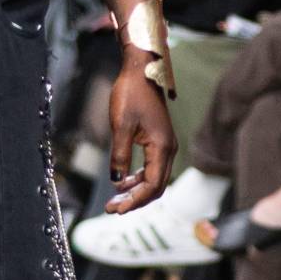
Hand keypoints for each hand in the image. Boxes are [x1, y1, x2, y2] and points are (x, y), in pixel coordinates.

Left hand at [103, 65, 177, 213]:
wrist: (141, 71)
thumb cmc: (131, 94)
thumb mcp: (121, 125)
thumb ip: (120, 154)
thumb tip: (117, 180)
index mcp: (162, 146)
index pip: (152, 184)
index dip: (135, 200)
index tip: (115, 209)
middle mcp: (168, 148)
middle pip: (156, 186)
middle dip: (136, 200)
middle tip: (112, 209)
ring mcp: (165, 145)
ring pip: (155, 178)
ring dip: (136, 191)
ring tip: (115, 199)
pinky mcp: (158, 141)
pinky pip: (152, 167)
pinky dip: (138, 178)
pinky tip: (123, 182)